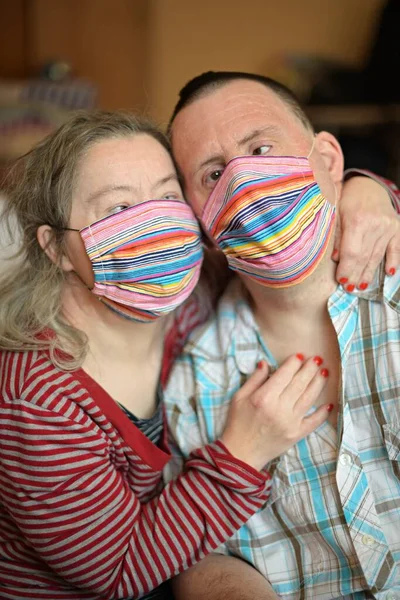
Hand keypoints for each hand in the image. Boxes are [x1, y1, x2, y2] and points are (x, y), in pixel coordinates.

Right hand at [221, 355, 330, 470]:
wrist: (240, 454)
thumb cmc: (237, 424)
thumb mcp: (239, 398)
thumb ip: (254, 379)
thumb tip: (265, 363)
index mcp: (264, 397)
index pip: (284, 375)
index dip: (293, 363)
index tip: (299, 356)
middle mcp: (279, 408)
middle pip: (299, 383)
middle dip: (309, 369)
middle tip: (317, 358)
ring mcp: (290, 422)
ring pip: (309, 398)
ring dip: (318, 383)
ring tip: (324, 372)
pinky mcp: (296, 435)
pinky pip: (314, 422)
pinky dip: (322, 413)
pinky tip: (328, 403)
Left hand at [334, 176, 399, 289]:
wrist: (368, 184)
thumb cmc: (346, 199)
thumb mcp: (335, 212)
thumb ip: (336, 235)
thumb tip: (335, 259)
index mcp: (357, 220)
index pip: (351, 252)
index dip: (346, 269)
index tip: (341, 281)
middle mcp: (375, 224)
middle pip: (365, 256)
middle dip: (356, 275)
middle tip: (350, 289)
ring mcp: (388, 226)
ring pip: (378, 256)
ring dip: (370, 273)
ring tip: (362, 286)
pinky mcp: (397, 227)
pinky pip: (396, 248)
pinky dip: (394, 261)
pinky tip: (390, 274)